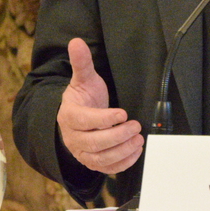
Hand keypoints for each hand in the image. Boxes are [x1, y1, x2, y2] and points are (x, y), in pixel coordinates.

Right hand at [57, 38, 143, 174]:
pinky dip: (122, 164)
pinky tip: (135, 151)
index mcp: (70, 116)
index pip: (85, 121)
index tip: (123, 113)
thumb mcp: (83, 79)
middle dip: (118, 136)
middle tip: (136, 126)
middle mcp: (73, 137)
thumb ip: (81, 62)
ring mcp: (82, 152)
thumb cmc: (83, 97)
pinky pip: (106, 169)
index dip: (104, 119)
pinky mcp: (92, 162)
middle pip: (94, 143)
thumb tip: (76, 41)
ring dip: (122, 151)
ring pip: (100, 159)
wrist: (76, 118)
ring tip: (139, 139)